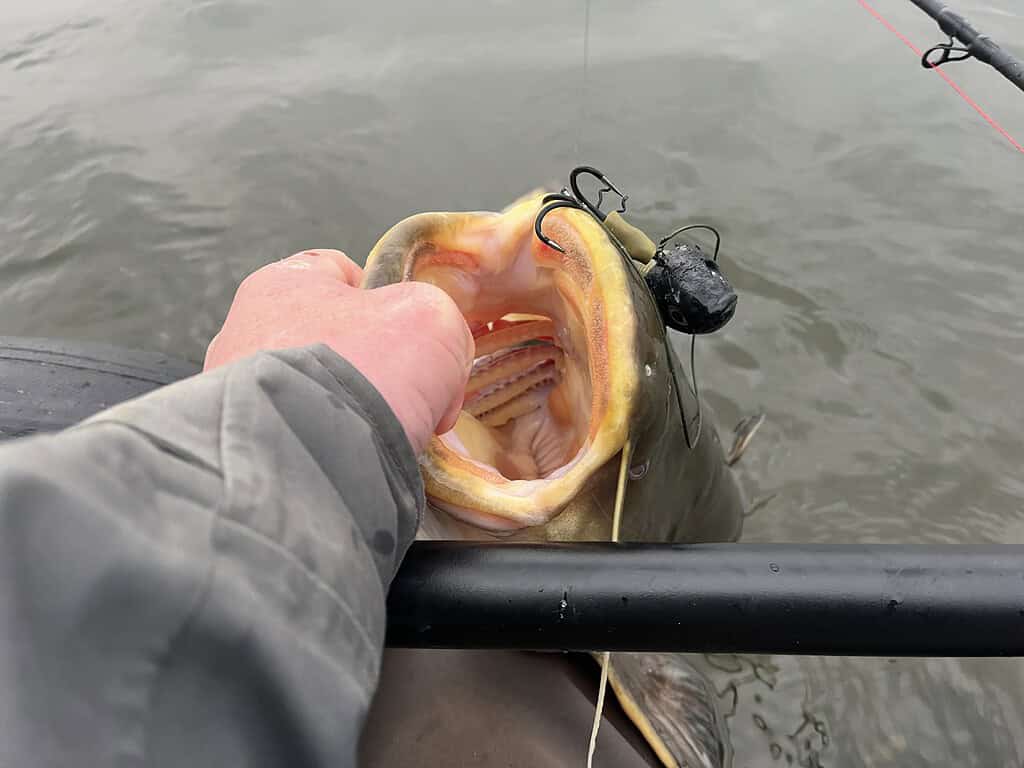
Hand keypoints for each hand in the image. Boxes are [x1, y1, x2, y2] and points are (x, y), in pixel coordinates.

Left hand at [204, 249, 472, 454]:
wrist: (314, 458)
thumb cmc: (368, 368)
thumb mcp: (430, 317)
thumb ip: (435, 318)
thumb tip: (428, 363)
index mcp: (282, 283)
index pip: (338, 271)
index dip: (385, 294)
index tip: (410, 329)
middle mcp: (246, 333)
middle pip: (333, 336)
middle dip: (376, 362)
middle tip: (413, 390)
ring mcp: (242, 394)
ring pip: (318, 390)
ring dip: (357, 406)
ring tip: (395, 430)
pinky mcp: (251, 446)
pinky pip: (303, 435)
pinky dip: (336, 444)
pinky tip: (364, 456)